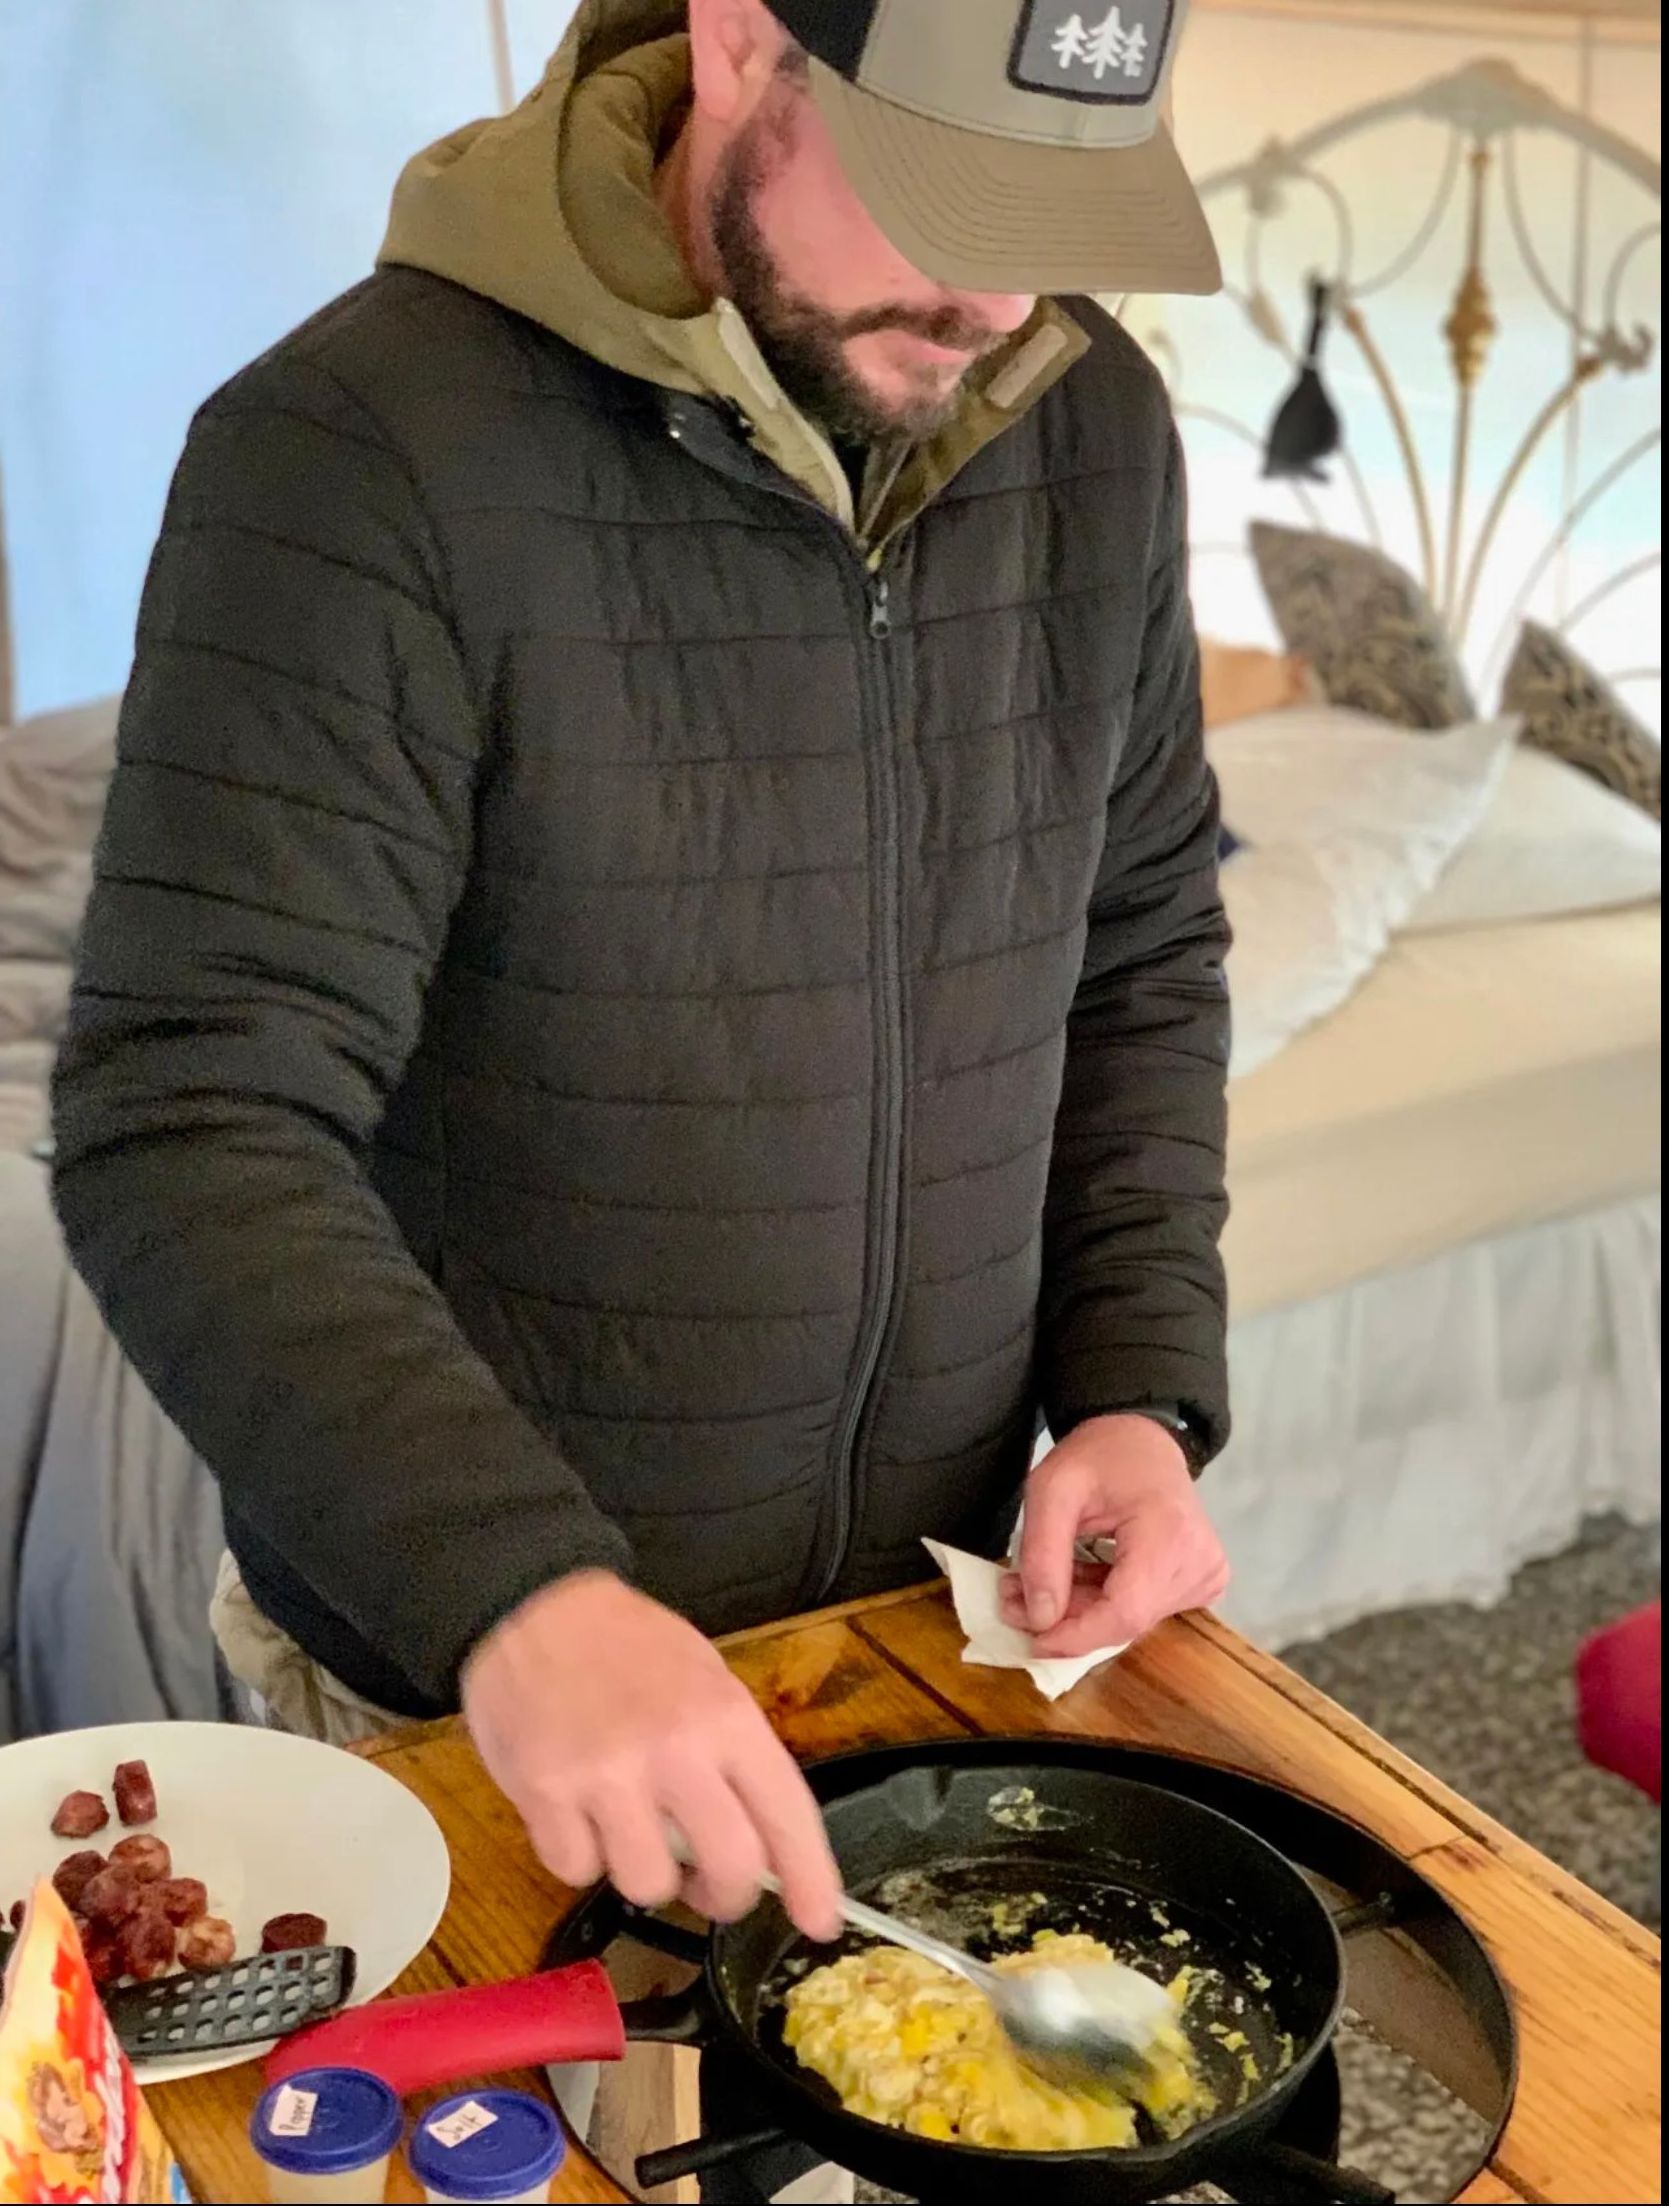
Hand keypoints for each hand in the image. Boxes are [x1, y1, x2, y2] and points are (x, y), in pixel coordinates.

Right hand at [461, 1571, 842, 1940]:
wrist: (534, 1606)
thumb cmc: (626, 1643)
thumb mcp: (704, 1676)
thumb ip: (733, 1755)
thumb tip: (762, 1843)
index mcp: (724, 1715)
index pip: (787, 1811)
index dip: (810, 1877)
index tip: (820, 1920)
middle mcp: (674, 1750)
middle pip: (730, 1867)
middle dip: (724, 1895)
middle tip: (708, 1885)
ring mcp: (608, 1775)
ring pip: (649, 1884)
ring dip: (645, 1872)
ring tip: (629, 1829)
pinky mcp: (546, 1793)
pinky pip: (576, 1870)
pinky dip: (580, 1855)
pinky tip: (577, 1814)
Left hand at [998, 1415, 1228, 1656]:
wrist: (1142, 1437)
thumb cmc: (1100, 1454)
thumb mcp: (1052, 1488)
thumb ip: (1043, 1552)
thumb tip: (1042, 1619)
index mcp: (1171, 1535)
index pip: (1125, 1613)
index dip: (1076, 1634)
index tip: (1029, 1636)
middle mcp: (1200, 1564)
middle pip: (1126, 1620)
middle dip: (1066, 1621)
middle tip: (1012, 1602)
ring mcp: (1206, 1575)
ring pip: (1131, 1620)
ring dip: (1079, 1612)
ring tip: (1030, 1589)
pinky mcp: (1201, 1581)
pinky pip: (1143, 1608)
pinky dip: (1102, 1602)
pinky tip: (1069, 1582)